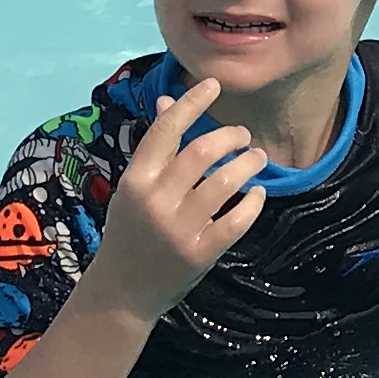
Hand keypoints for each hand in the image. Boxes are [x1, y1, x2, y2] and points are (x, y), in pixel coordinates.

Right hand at [87, 77, 266, 317]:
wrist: (121, 292)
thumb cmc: (129, 232)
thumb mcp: (134, 187)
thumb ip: (155, 149)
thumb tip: (168, 100)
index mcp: (136, 180)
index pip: (166, 129)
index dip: (191, 102)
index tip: (213, 85)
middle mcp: (157, 201)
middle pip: (202, 152)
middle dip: (230, 136)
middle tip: (243, 136)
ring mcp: (180, 229)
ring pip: (224, 182)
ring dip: (247, 163)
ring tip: (256, 158)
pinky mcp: (201, 252)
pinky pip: (237, 219)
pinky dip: (252, 201)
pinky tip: (256, 193)